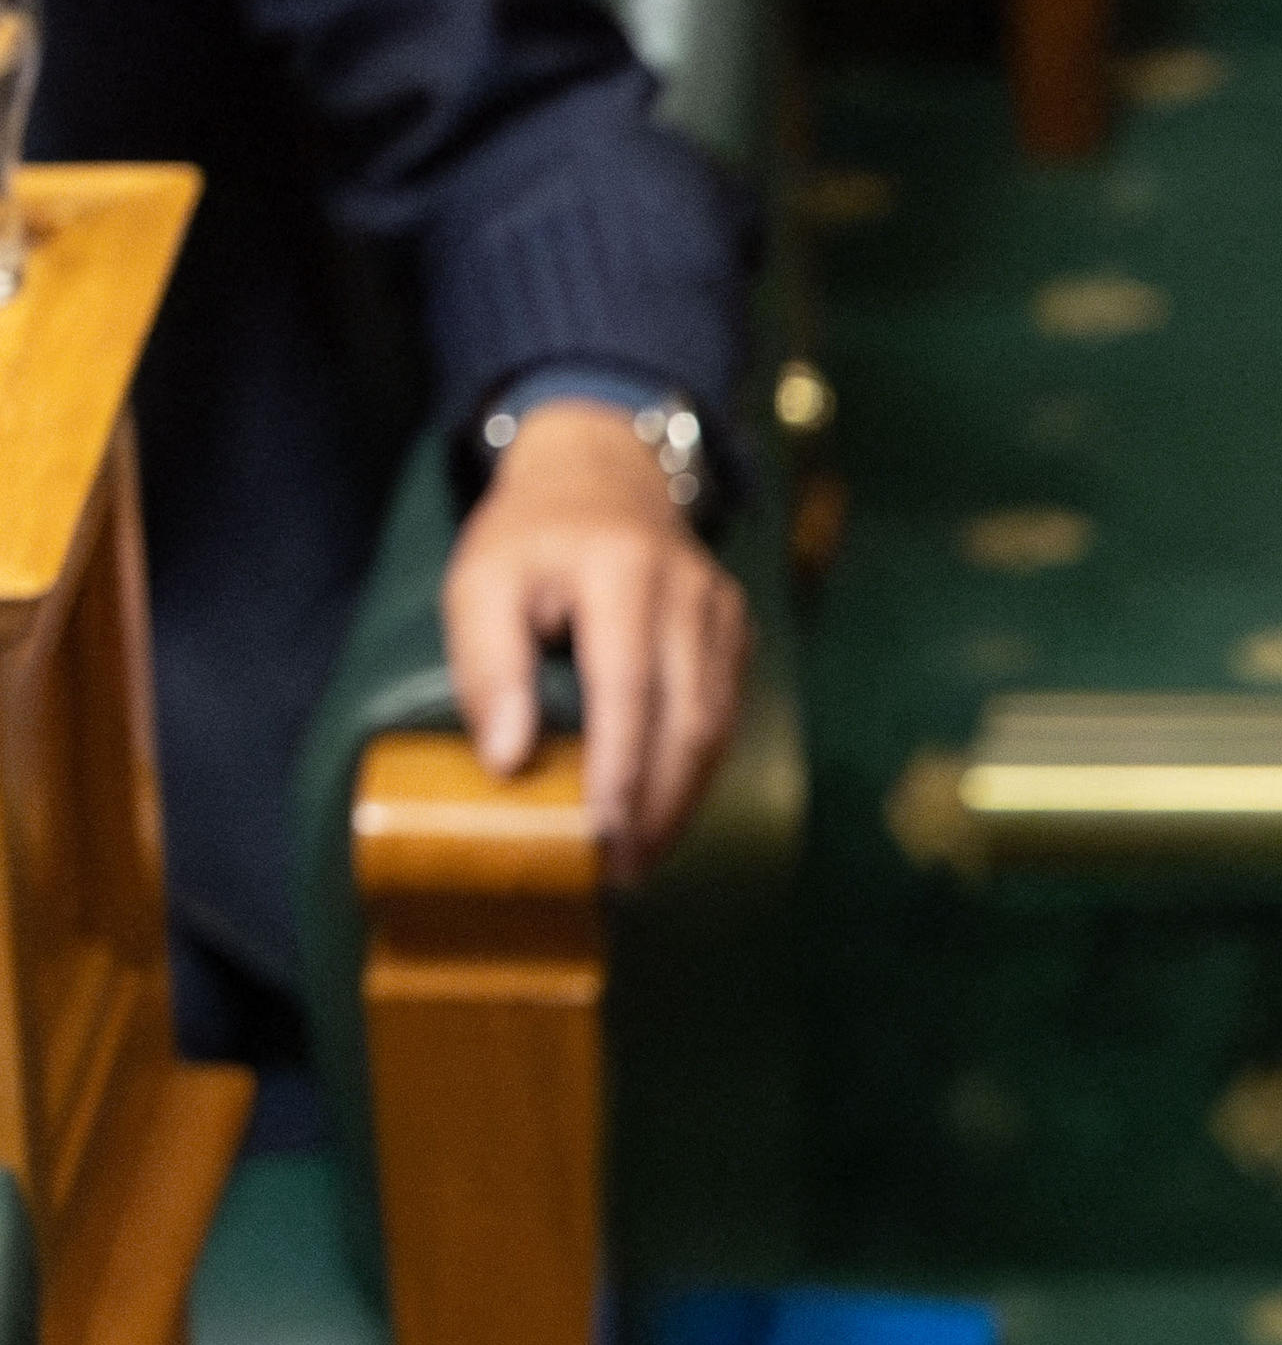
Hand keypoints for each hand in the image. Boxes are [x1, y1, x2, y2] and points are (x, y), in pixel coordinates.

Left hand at [441, 396, 750, 879]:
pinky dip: (697, 770)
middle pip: (688, 718)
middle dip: (658, 803)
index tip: (601, 834)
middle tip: (620, 868)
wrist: (603, 476)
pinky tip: (665, 809)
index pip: (628, 685)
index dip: (620, 767)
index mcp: (620, 572)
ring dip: (682, 799)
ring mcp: (724, 613)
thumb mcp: (479, 581)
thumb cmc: (531, 539)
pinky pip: (726, 715)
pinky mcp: (738, 634)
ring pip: (717, 726)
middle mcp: (688, 592)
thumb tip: (509, 761)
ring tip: (641, 855)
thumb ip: (488, 665)